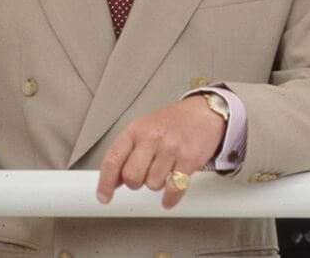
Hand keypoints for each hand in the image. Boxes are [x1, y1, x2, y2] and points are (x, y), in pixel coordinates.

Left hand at [96, 95, 225, 208]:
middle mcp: (152, 137)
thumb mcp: (145, 128)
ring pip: (152, 184)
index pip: (113, 159)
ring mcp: (171, 148)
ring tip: (165, 170)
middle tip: (144, 175)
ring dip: (157, 184)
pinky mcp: (189, 160)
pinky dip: (170, 198)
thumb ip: (127, 151)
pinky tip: (170, 196)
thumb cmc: (174, 121)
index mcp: (136, 129)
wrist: (205, 112)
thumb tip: (113, 180)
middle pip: (131, 177)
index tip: (103, 197)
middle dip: (136, 182)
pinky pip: (173, 189)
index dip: (105, 183)